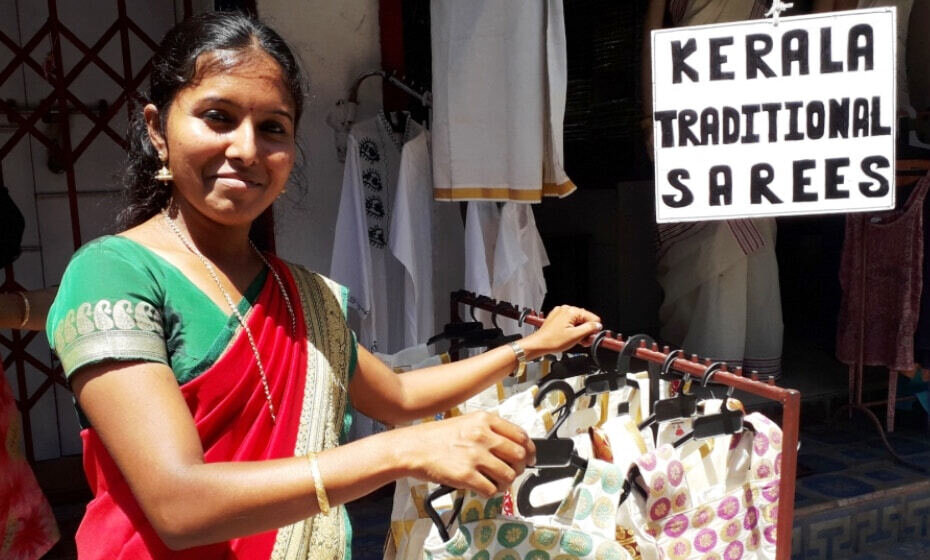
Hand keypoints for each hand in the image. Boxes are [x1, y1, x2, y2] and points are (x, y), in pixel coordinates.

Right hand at [399, 412, 535, 496]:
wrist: (413, 447)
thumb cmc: (438, 436)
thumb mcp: (468, 422)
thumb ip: (491, 431)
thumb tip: (515, 447)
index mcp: (485, 420)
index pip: (521, 436)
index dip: (530, 449)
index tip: (530, 457)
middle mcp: (483, 436)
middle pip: (519, 456)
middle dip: (520, 468)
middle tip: (512, 472)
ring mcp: (475, 456)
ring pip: (509, 475)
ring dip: (506, 483)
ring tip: (496, 482)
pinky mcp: (466, 475)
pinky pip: (491, 489)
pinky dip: (491, 492)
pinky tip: (483, 488)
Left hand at [521, 304, 601, 357]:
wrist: (539, 345)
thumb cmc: (552, 340)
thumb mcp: (575, 336)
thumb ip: (589, 329)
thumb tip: (597, 325)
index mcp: (571, 311)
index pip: (592, 317)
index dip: (593, 329)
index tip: (591, 338)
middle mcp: (565, 310)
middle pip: (584, 319)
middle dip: (586, 331)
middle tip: (583, 341)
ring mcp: (560, 314)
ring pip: (577, 322)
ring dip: (579, 332)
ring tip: (575, 340)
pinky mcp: (556, 319)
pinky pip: (569, 323)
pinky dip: (572, 330)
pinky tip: (569, 338)